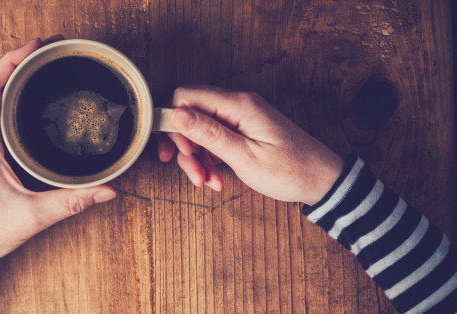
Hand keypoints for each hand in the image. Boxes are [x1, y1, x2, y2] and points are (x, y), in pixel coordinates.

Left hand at [0, 36, 116, 265]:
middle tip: (49, 50)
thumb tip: (107, 190)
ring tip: (41, 64)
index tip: (38, 46)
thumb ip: (71, 201)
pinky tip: (28, 96)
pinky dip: (8, 93)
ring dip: (12, 74)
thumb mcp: (32, 216)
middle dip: (19, 60)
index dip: (13, 60)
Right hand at [158, 86, 343, 204]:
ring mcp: (239, 117)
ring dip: (197, 158)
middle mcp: (237, 105)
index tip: (179, 151)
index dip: (174, 123)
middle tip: (193, 173)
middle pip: (190, 115)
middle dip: (185, 146)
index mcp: (238, 105)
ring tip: (208, 181)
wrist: (321, 180)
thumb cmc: (290, 170)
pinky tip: (216, 178)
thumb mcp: (245, 157)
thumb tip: (177, 114)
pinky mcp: (242, 129)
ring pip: (199, 130)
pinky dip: (209, 159)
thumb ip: (209, 134)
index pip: (186, 96)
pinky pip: (213, 138)